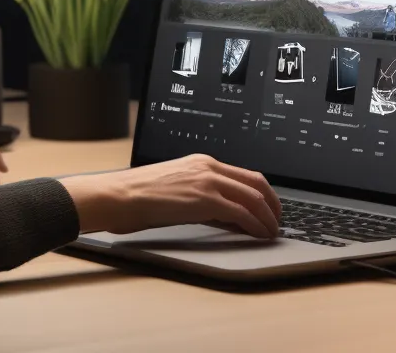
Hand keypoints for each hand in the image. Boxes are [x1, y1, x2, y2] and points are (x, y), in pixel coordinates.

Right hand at [59, 154, 280, 237]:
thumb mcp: (176, 191)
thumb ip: (203, 198)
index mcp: (201, 162)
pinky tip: (259, 234)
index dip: (262, 193)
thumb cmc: (137, 196)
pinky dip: (255, 224)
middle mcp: (208, 167)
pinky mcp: (204, 199)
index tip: (268, 208)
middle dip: (272, 203)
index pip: (244, 175)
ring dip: (267, 217)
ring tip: (271, 231)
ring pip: (253, 197)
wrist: (118, 195)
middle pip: (256, 182)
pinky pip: (240, 212)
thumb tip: (225, 216)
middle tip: (277, 220)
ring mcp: (207, 181)